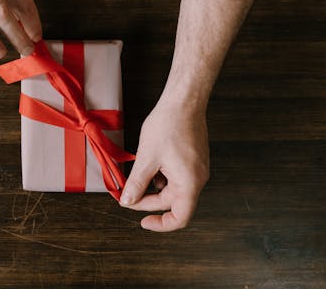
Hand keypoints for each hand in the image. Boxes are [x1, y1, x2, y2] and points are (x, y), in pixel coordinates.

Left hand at [119, 98, 209, 231]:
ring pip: (173, 188)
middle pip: (172, 202)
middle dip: (148, 200)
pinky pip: (176, 176)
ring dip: (153, 186)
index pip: (179, 217)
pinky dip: (161, 175)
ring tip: (138, 174)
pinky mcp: (193, 160)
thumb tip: (127, 201)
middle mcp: (198, 179)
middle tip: (128, 193)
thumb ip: (136, 183)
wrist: (184, 101)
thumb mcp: (146, 158)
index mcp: (189, 183)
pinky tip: (150, 164)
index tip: (143, 221)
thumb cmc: (169, 125)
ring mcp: (197, 169)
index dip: (160, 224)